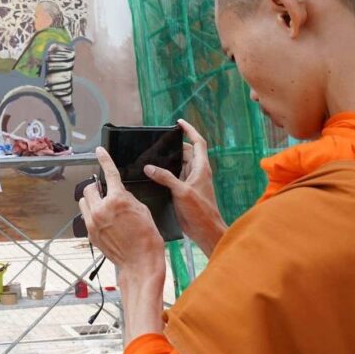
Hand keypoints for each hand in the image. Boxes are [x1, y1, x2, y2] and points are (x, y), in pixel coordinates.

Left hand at [79, 148, 164, 279]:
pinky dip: (93, 215)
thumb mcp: (142, 210)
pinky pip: (86, 217)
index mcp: (117, 200)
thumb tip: (118, 193)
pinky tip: (105, 222)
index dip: (104, 159)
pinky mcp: (90, 234)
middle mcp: (101, 209)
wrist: (140, 261)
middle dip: (97, 187)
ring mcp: (93, 222)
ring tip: (104, 208)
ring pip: (84, 202)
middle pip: (89, 188)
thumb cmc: (147, 236)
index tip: (99, 151)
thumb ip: (127, 198)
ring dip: (92, 201)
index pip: (108, 173)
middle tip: (105, 193)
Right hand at [143, 119, 225, 256]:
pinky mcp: (184, 191)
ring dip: (168, 160)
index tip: (179, 123)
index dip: (190, 131)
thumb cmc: (200, 211)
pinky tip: (153, 174)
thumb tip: (149, 167)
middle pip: (186, 153)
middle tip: (157, 143)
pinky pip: (174, 177)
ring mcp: (191, 182)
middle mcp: (197, 172)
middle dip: (173, 147)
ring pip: (179, 165)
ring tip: (152, 156)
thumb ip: (165, 178)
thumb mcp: (181, 192)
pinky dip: (165, 173)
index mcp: (201, 168)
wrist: (205, 230)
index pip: (198, 143)